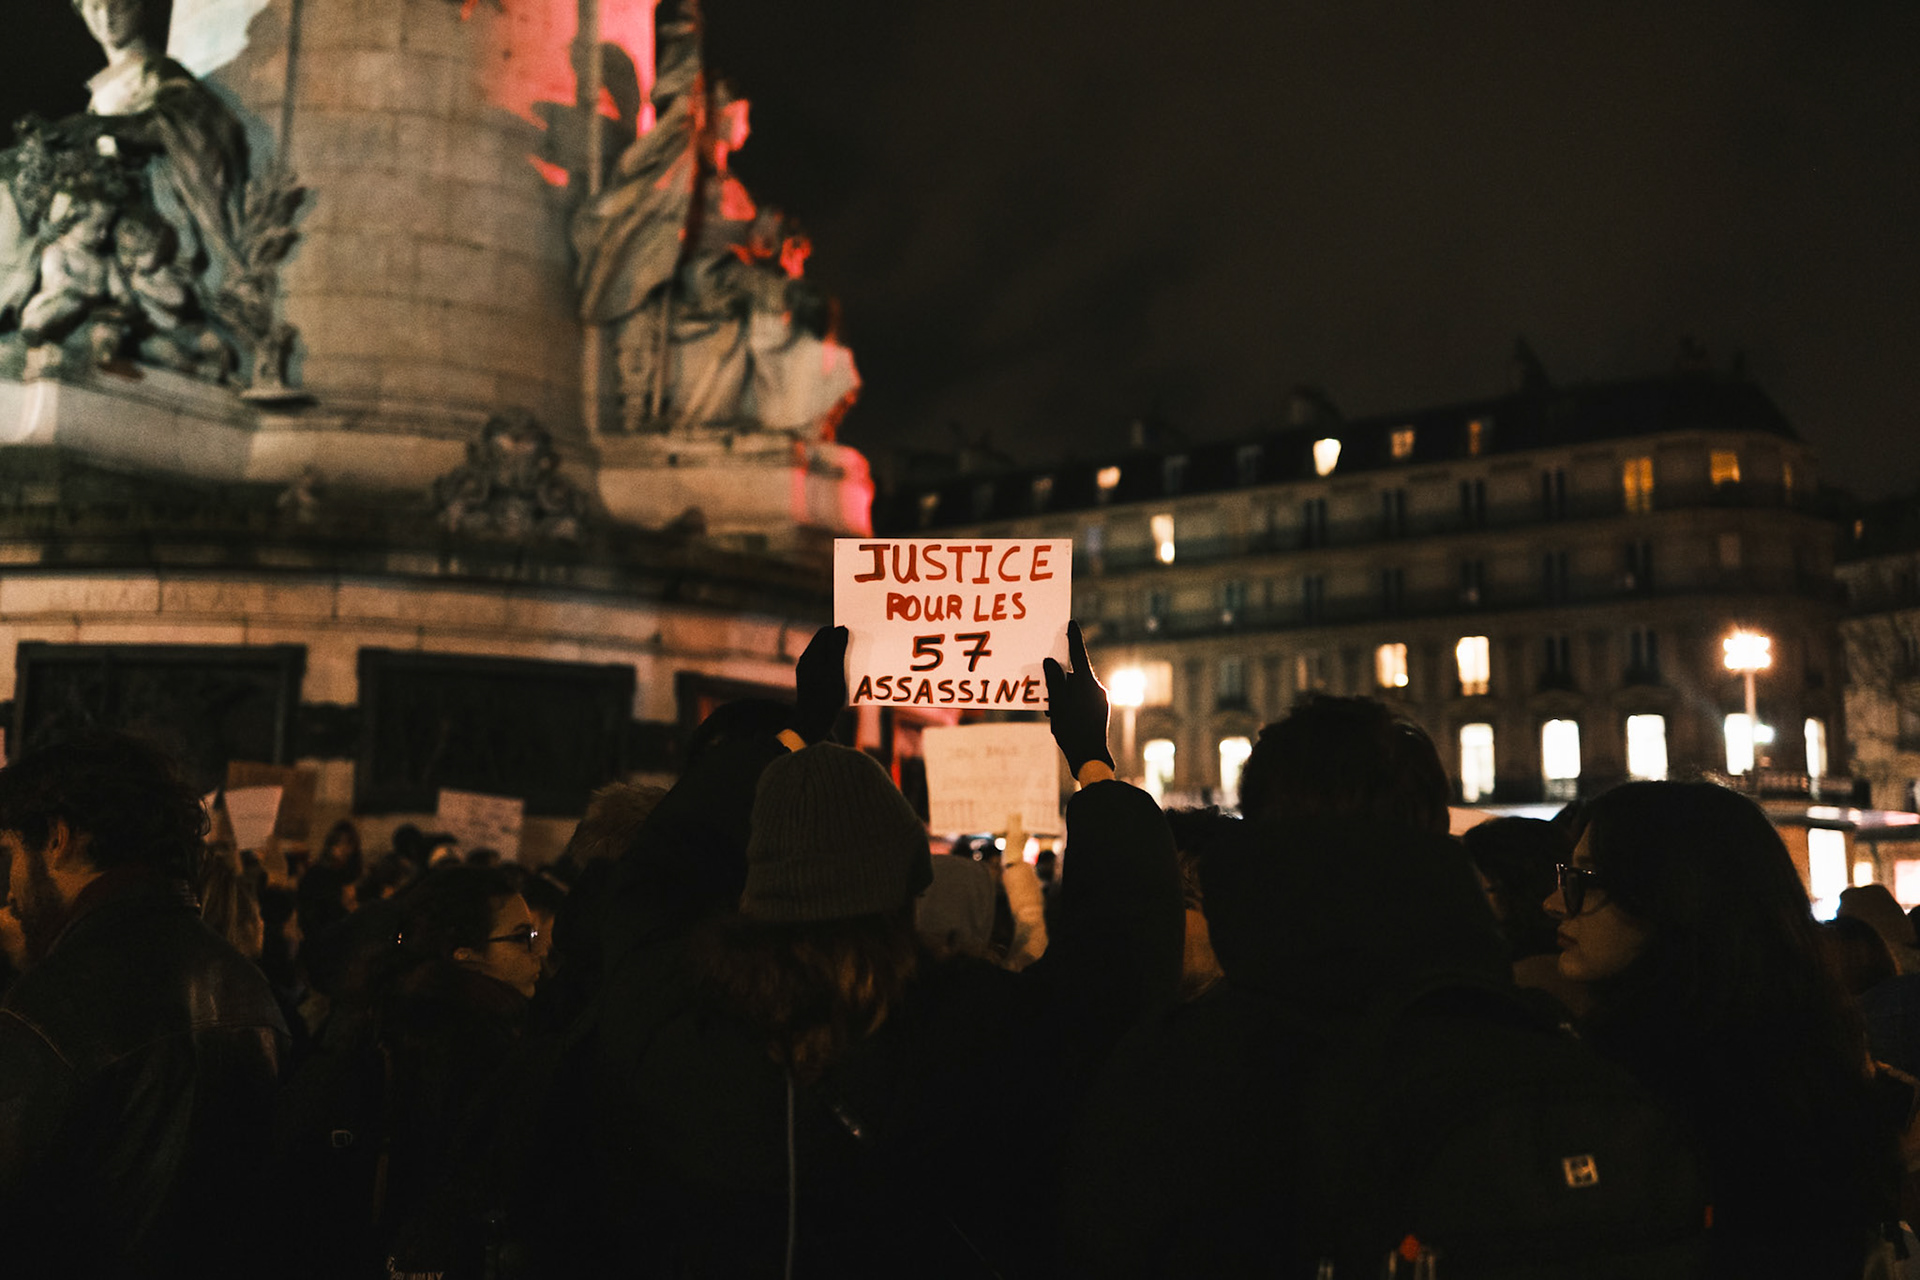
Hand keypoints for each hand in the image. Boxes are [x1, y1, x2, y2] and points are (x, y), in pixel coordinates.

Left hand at [792, 625, 848, 743]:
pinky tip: (847, 677)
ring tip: (854, 663)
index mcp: (811, 655)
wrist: (811, 725)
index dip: (840, 631)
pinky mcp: (812, 683)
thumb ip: (837, 649)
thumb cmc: (824, 698)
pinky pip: (826, 669)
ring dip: (841, 657)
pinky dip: (837, 668)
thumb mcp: (835, 671)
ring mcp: (808, 672)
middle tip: (857, 648)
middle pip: (826, 644)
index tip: (855, 635)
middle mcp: (807, 661)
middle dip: (841, 644)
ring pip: (827, 656)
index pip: (825, 632)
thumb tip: (841, 629)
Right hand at [1041, 621, 1113, 776]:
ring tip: (1050, 708)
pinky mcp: (1099, 711)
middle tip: (1046, 678)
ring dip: (1063, 693)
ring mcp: (1099, 700)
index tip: (1071, 624)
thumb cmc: (1072, 731)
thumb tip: (1051, 662)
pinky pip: (1082, 700)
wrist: (1090, 758)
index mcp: (1087, 684)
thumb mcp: (1057, 704)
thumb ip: (1054, 681)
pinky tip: (1058, 715)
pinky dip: (1069, 702)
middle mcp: (1096, 689)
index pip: (1078, 655)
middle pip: (1075, 673)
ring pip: (1077, 688)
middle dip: (1060, 676)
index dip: (1073, 639)